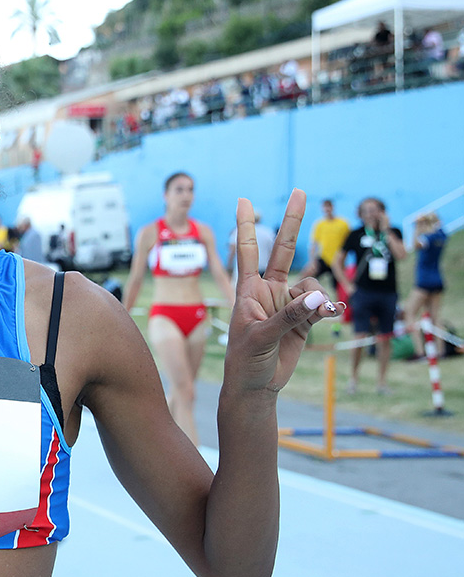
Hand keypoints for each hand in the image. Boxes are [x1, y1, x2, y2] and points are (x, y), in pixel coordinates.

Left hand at [224, 190, 344, 393]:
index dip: (246, 225)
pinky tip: (331, 315)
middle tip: (299, 191)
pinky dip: (327, 308)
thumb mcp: (262, 337)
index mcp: (249, 291)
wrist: (256, 385)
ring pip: (311, 285)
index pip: (248, 251)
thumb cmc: (246, 360)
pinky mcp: (302, 318)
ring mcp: (287, 303)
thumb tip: (317, 295)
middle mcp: (268, 291)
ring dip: (317, 298)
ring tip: (318, 314)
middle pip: (282, 250)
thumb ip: (291, 316)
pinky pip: (321, 304)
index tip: (243, 200)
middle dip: (291, 222)